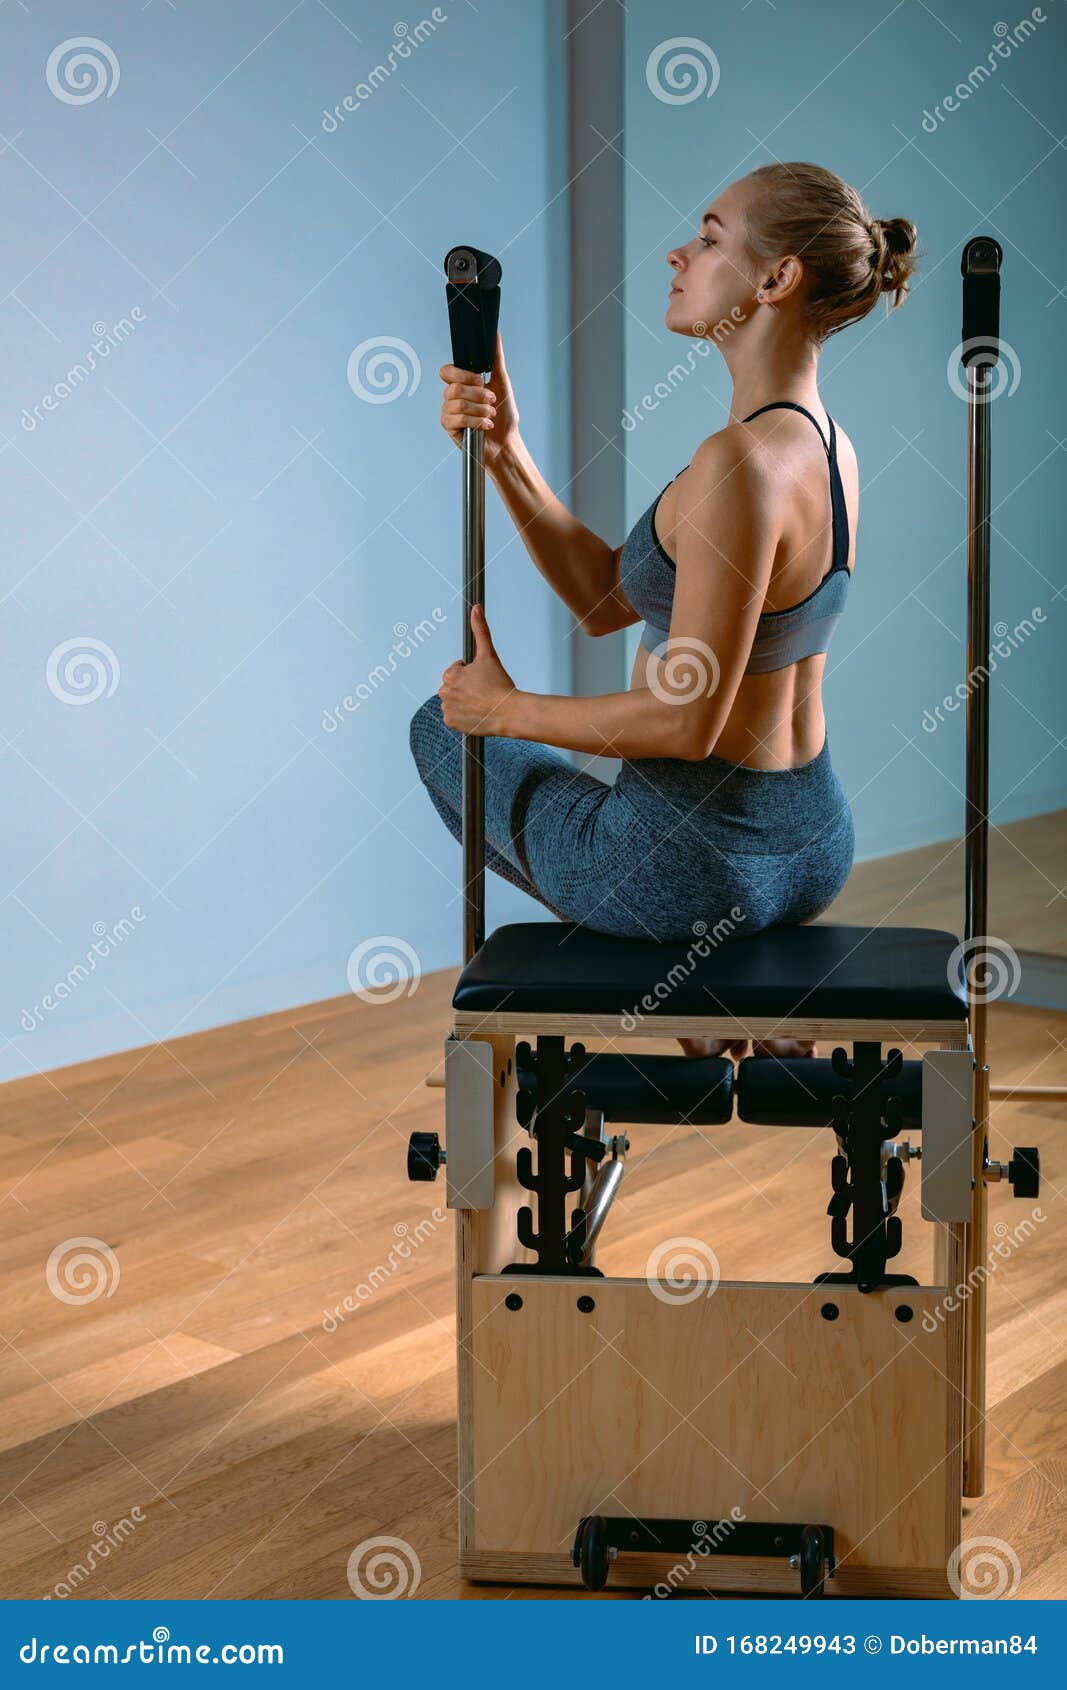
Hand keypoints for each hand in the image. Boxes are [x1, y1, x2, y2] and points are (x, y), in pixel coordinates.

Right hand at [438, 332, 519, 466]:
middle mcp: (452, 397)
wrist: (506, 442)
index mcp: (462, 384)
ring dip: (480, 409)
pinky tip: (485, 425)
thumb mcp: (502, 383)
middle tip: (492, 400)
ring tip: (491, 415)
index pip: (447, 371)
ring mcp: (449, 412)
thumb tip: (496, 336)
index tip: (480, 380)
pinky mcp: (449, 428)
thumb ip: (496, 359)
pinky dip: (475, 421)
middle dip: (478, 395)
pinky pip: (456, 419)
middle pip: (453, 388)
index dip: (461, 374)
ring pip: (457, 404)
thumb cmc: (505, 415)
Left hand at [439, 604, 516, 734]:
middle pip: (454, 686)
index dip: (471, 673)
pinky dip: (462, 715)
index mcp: (450, 674)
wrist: (508, 713)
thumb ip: (480, 630)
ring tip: (481, 702)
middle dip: (466, 687)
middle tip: (483, 691)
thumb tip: (476, 607)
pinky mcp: (451, 722)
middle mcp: (444, 691)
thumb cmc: (500, 684)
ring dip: (463, 700)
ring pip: (454, 701)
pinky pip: (454, 717)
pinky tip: (475, 713)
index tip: (483, 679)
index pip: (457, 671)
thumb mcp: (489, 654)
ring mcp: (447, 708)